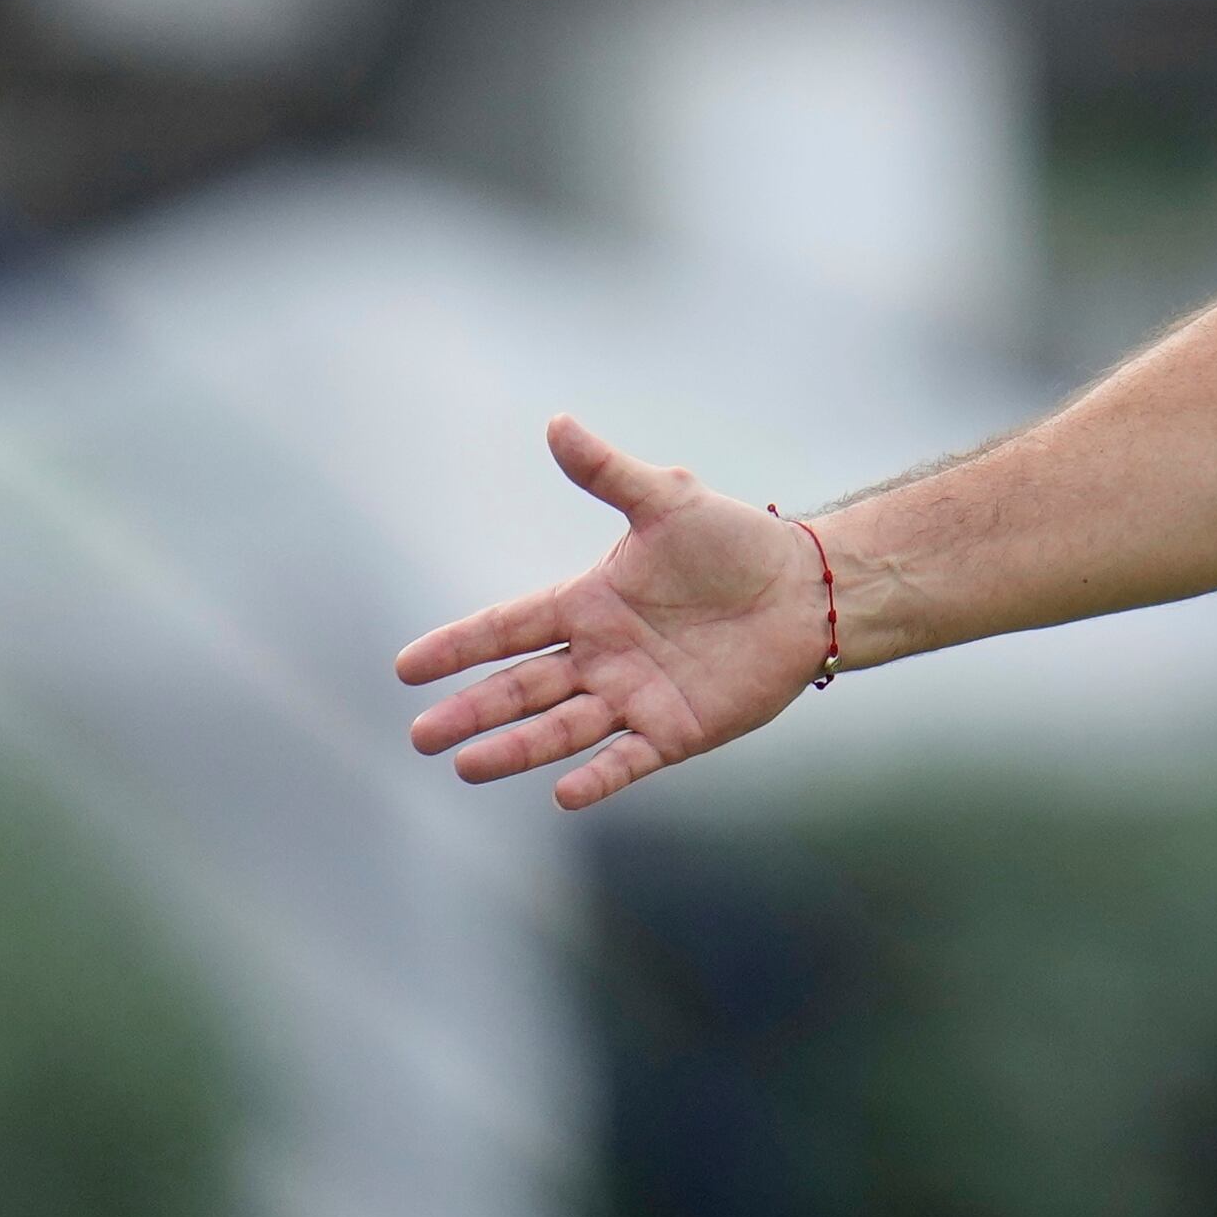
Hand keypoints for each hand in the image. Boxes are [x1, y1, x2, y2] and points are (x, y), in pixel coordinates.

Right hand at [396, 417, 828, 810]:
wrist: (810, 591)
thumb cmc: (738, 543)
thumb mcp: (668, 501)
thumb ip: (609, 473)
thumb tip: (557, 423)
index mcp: (588, 605)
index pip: (507, 628)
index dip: (458, 647)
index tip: (406, 668)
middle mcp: (601, 656)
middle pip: (521, 688)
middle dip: (472, 712)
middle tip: (422, 736)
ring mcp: (635, 697)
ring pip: (561, 729)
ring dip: (515, 748)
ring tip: (467, 767)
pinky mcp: (677, 730)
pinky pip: (628, 758)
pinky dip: (597, 777)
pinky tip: (563, 794)